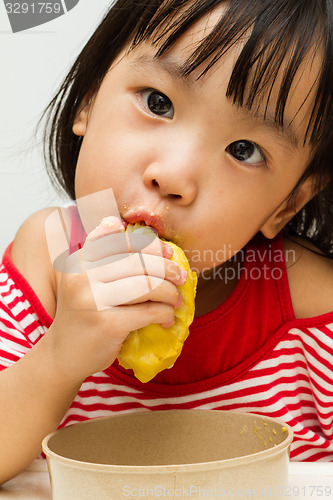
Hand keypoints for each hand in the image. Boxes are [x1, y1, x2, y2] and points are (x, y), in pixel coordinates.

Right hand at [48, 217, 186, 382]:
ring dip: (170, 292)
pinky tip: (167, 318)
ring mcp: (93, 300)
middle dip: (168, 269)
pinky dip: (165, 313)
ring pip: (147, 285)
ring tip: (176, 300)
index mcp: (79, 260)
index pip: (122, 241)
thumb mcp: (83, 278)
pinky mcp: (107, 324)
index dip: (151, 245)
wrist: (63, 354)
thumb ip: (102, 255)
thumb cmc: (82, 313)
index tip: (169, 254)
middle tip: (181, 277)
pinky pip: (149, 312)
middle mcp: (82, 276)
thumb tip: (128, 226)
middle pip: (139, 262)